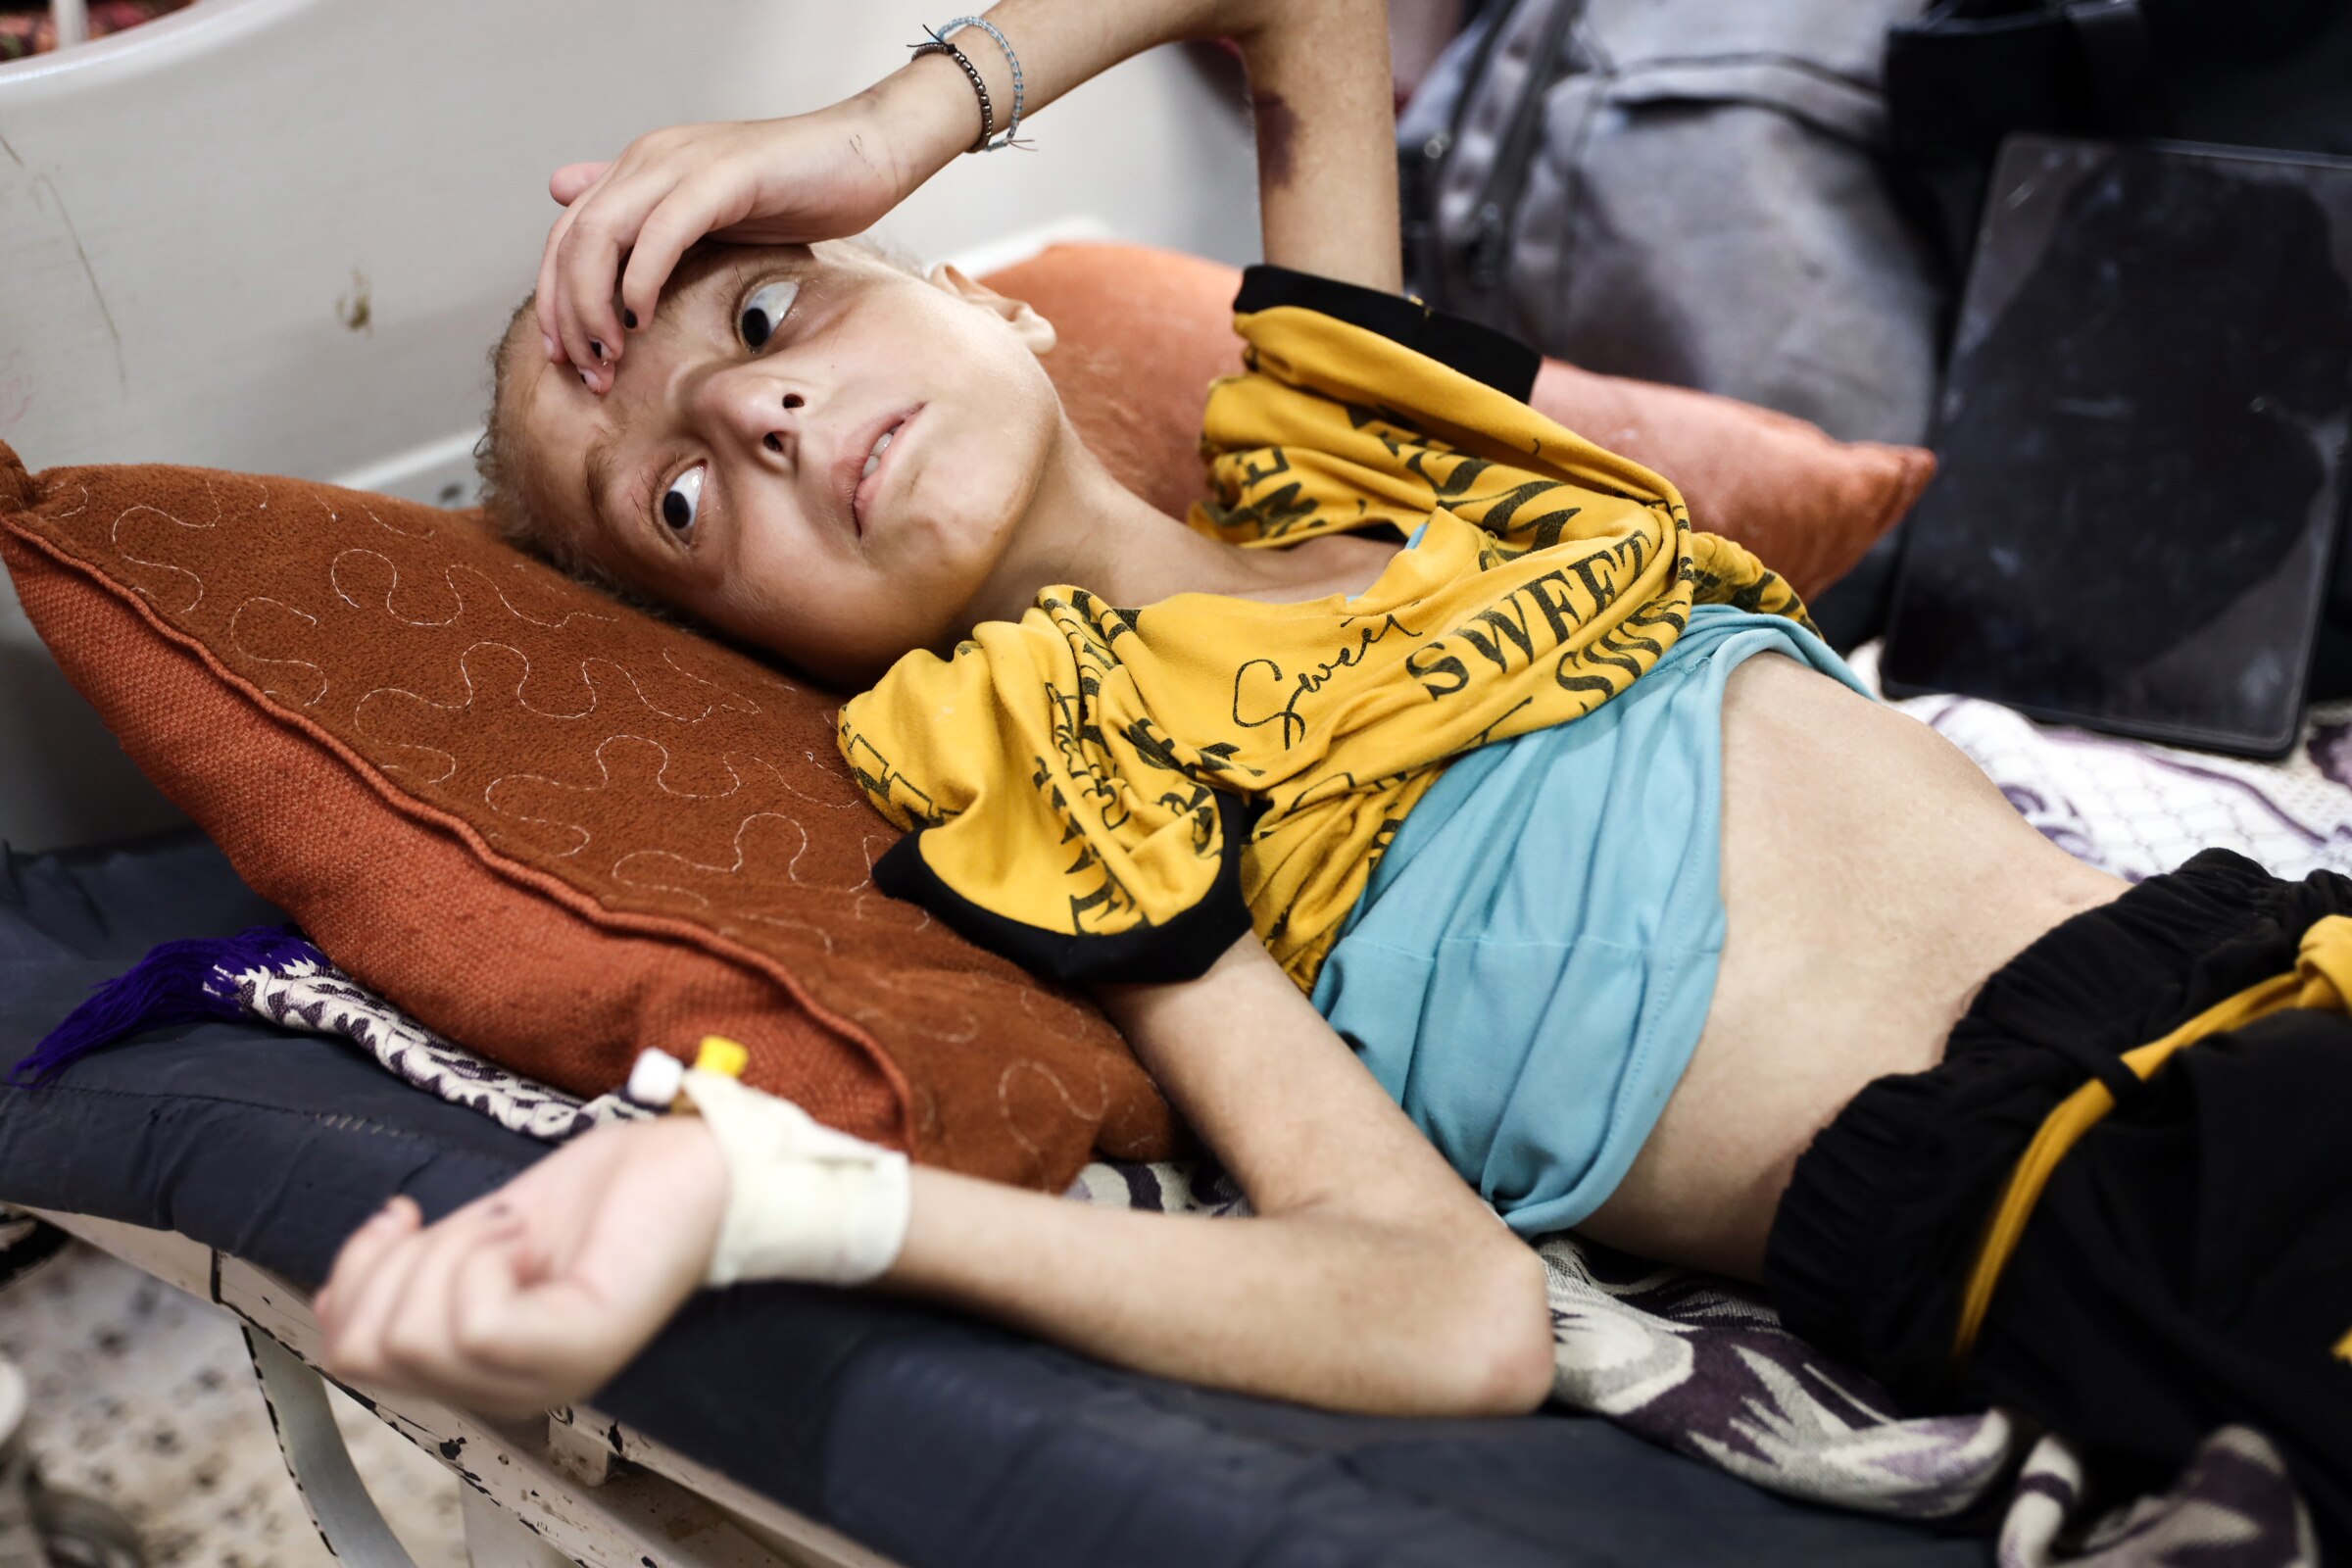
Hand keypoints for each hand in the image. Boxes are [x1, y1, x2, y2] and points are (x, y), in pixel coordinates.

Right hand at [315, 1115, 726, 1418]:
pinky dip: (482, 1256)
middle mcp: (513, 1390)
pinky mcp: (577, 1349)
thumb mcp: (475, 1238)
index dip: (350, 1279)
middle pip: (369, 1347)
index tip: (400, 1219)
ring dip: (449, 1249)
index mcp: (484, 1369)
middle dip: (400, 1261)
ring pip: (413, 1334)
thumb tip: (332, 1302)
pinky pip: (474, 1322)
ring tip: (514, 1227)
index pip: (350, 1360)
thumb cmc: (603, 1195)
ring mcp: (546, 1378)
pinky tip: (525, 1232)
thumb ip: (408, 1280)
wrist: (694, 1163)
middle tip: (480, 1223)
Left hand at [537, 98, 912, 388]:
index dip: (555, 298)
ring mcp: (684, 163)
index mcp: (644, 168)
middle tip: (587, 371)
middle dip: (567, 313)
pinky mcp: (723, 176)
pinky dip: (640, 279)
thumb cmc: (801, 190)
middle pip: (572, 239)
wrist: (868, 153)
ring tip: (609, 355)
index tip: (567, 358)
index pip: (568, 235)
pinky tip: (641, 319)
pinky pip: (661, 231)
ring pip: (602, 234)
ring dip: (594, 303)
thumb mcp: (714, 213)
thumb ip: (656, 222)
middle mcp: (651, 158)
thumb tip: (579, 208)